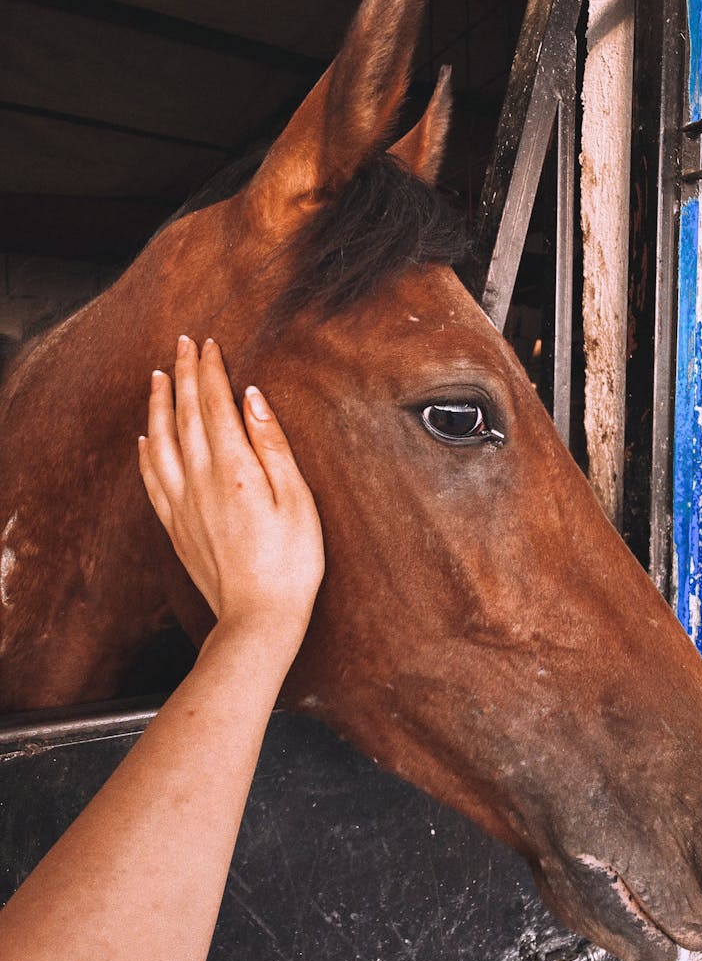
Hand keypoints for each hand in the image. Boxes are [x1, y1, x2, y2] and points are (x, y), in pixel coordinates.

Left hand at [138, 336, 323, 653]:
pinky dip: (146, 451)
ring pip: (160, 440)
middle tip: (183, 343)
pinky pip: (151, 477)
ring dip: (157, 404)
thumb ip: (272, 444)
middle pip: (184, 413)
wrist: (259, 617)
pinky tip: (145, 438)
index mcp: (234, 468)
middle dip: (182, 373)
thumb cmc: (291, 561)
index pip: (215, 404)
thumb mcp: (298, 499)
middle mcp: (199, 479)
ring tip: (157, 377)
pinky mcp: (175, 525)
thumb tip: (251, 398)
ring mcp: (182, 503)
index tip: (209, 344)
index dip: (210, 370)